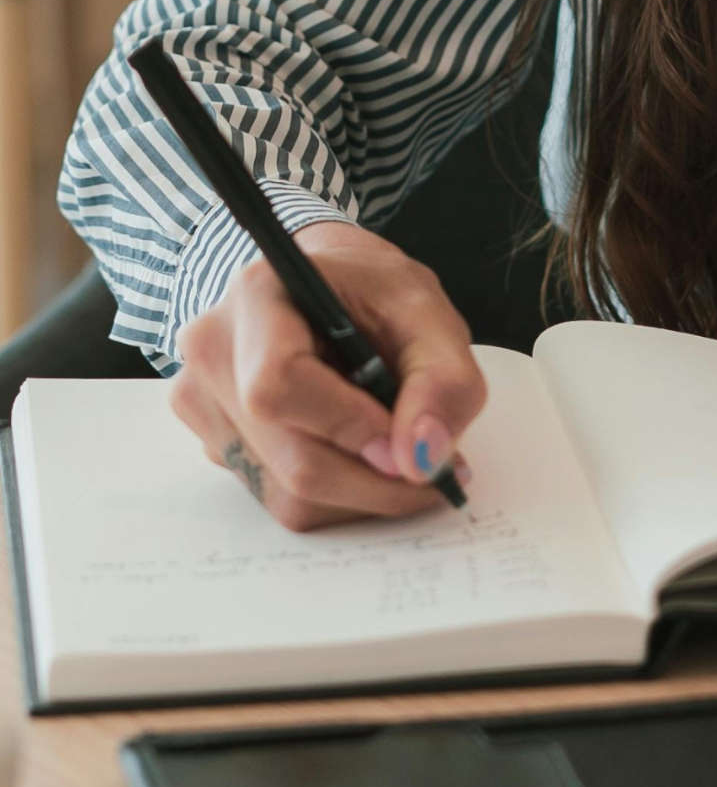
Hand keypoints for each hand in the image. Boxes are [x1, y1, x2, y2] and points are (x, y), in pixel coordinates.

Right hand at [169, 220, 486, 531]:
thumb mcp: (429, 312)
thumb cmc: (373, 294)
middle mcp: (213, 350)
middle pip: (290, 457)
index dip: (348, 426)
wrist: (328, 288)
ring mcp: (203, 402)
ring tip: (396, 450)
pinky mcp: (211, 443)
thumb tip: (420, 460)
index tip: (406, 442)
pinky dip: (333, 495)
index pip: (277, 386)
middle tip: (432, 467)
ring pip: (285, 494)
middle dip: (373, 478)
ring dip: (358, 491)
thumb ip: (444, 380)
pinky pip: (275, 499)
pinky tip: (356, 452)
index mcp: (259, 294)